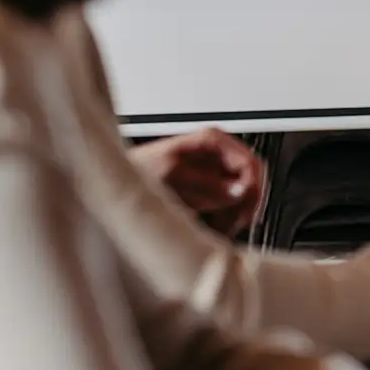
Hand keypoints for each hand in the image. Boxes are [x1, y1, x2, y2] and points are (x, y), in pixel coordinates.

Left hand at [131, 128, 263, 236]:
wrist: (116, 183)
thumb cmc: (136, 170)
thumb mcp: (171, 175)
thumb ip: (207, 183)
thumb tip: (239, 191)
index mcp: (212, 141)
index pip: (250, 163)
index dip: (253, 189)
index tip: (246, 210)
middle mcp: (218, 154)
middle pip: (250, 180)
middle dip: (245, 204)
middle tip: (236, 223)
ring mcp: (216, 172)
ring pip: (243, 195)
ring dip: (235, 214)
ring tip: (220, 228)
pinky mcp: (213, 188)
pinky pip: (232, 204)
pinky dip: (227, 218)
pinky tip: (214, 226)